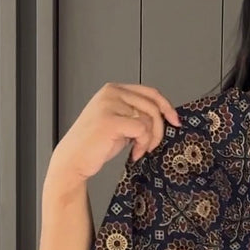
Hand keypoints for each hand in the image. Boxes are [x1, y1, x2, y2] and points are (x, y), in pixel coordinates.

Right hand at [48, 81, 180, 186]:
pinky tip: (134, 154)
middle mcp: (112, 92)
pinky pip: (142, 130)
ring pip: (149, 118)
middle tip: (153, 146)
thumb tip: (164, 116)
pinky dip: (143, 145)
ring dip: (150, 139)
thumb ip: (137, 114)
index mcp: (114, 89)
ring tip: (140, 150)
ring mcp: (110, 105)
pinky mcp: (111, 120)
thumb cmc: (95, 144)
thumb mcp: (120, 122)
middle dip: (159, 130)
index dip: (166, 107)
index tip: (175, 121)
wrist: (74, 159)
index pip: (150, 92)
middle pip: (153, 106)